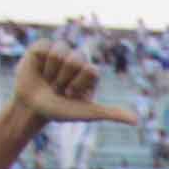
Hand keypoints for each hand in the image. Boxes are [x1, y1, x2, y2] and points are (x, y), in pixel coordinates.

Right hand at [11, 43, 137, 126]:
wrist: (32, 107)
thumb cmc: (60, 111)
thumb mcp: (87, 113)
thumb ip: (110, 113)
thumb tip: (136, 121)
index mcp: (90, 72)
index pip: (90, 70)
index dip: (78, 85)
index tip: (71, 95)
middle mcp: (78, 59)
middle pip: (76, 59)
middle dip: (64, 79)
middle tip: (58, 88)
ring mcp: (61, 51)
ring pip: (59, 53)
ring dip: (51, 73)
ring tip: (49, 80)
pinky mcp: (43, 47)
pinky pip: (44, 47)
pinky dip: (39, 63)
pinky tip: (39, 70)